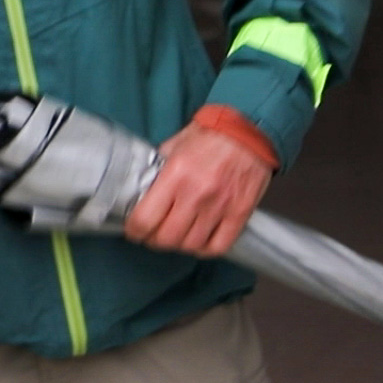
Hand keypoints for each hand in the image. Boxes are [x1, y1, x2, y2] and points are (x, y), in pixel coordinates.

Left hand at [123, 124, 271, 256]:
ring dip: (178, 245)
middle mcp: (196, 195)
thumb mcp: (174, 145)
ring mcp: (220, 207)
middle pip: (167, 238)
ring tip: (174, 237)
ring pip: (191, 245)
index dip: (135, 231)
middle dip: (154, 240)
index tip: (133, 231)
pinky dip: (204, 249)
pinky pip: (218, 246)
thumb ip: (158, 169)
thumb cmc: (210, 135)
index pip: (146, 219)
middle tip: (151, 236)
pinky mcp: (239, 215)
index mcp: (175, 176)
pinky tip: (198, 241)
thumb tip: (142, 188)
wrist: (248, 132)